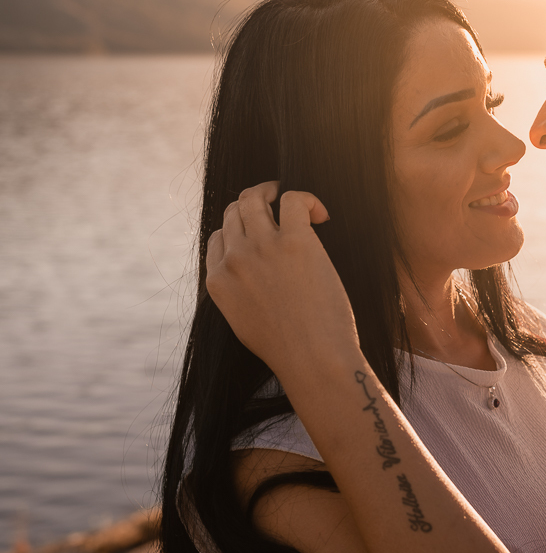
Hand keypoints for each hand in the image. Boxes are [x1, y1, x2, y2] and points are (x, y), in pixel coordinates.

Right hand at [205, 181, 361, 376]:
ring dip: (272, 191)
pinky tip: (321, 216)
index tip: (261, 235)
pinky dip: (306, 199)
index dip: (239, 230)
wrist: (313, 360)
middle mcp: (234, 259)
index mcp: (218, 281)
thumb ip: (239, 295)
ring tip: (296, 202)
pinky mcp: (295, 241)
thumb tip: (253, 278)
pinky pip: (293, 200)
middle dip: (253, 204)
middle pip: (233, 212)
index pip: (218, 237)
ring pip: (254, 198)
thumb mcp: (245, 323)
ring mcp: (263, 247)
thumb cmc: (289, 349)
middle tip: (276, 205)